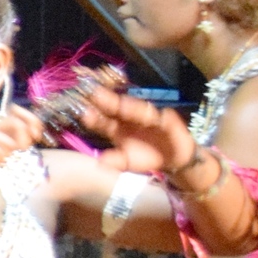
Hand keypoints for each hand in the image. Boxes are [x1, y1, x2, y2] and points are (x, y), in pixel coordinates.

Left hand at [72, 85, 197, 176]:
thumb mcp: (128, 163)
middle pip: (118, 108)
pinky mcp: (167, 120)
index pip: (103, 121)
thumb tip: (100, 162)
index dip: (95, 118)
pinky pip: (164, 119)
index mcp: (117, 129)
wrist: (172, 159)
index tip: (85, 114)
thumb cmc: (145, 158)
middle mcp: (130, 120)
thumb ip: (116, 161)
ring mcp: (149, 117)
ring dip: (132, 107)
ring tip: (122, 105)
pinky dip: (161, 118)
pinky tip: (158, 116)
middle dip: (109, 101)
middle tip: (96, 94)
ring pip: (140, 110)